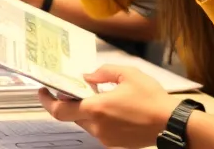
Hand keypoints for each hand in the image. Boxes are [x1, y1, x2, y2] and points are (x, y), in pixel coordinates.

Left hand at [40, 64, 176, 147]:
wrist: (171, 124)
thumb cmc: (151, 98)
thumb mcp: (128, 74)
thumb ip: (103, 72)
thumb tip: (87, 76)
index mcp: (97, 108)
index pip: (60, 110)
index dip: (47, 101)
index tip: (42, 91)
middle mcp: (97, 126)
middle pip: (72, 116)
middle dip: (70, 102)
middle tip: (73, 88)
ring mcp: (105, 138)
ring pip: (85, 123)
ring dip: (86, 110)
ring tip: (98, 95)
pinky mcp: (114, 144)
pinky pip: (98, 130)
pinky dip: (98, 118)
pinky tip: (111, 108)